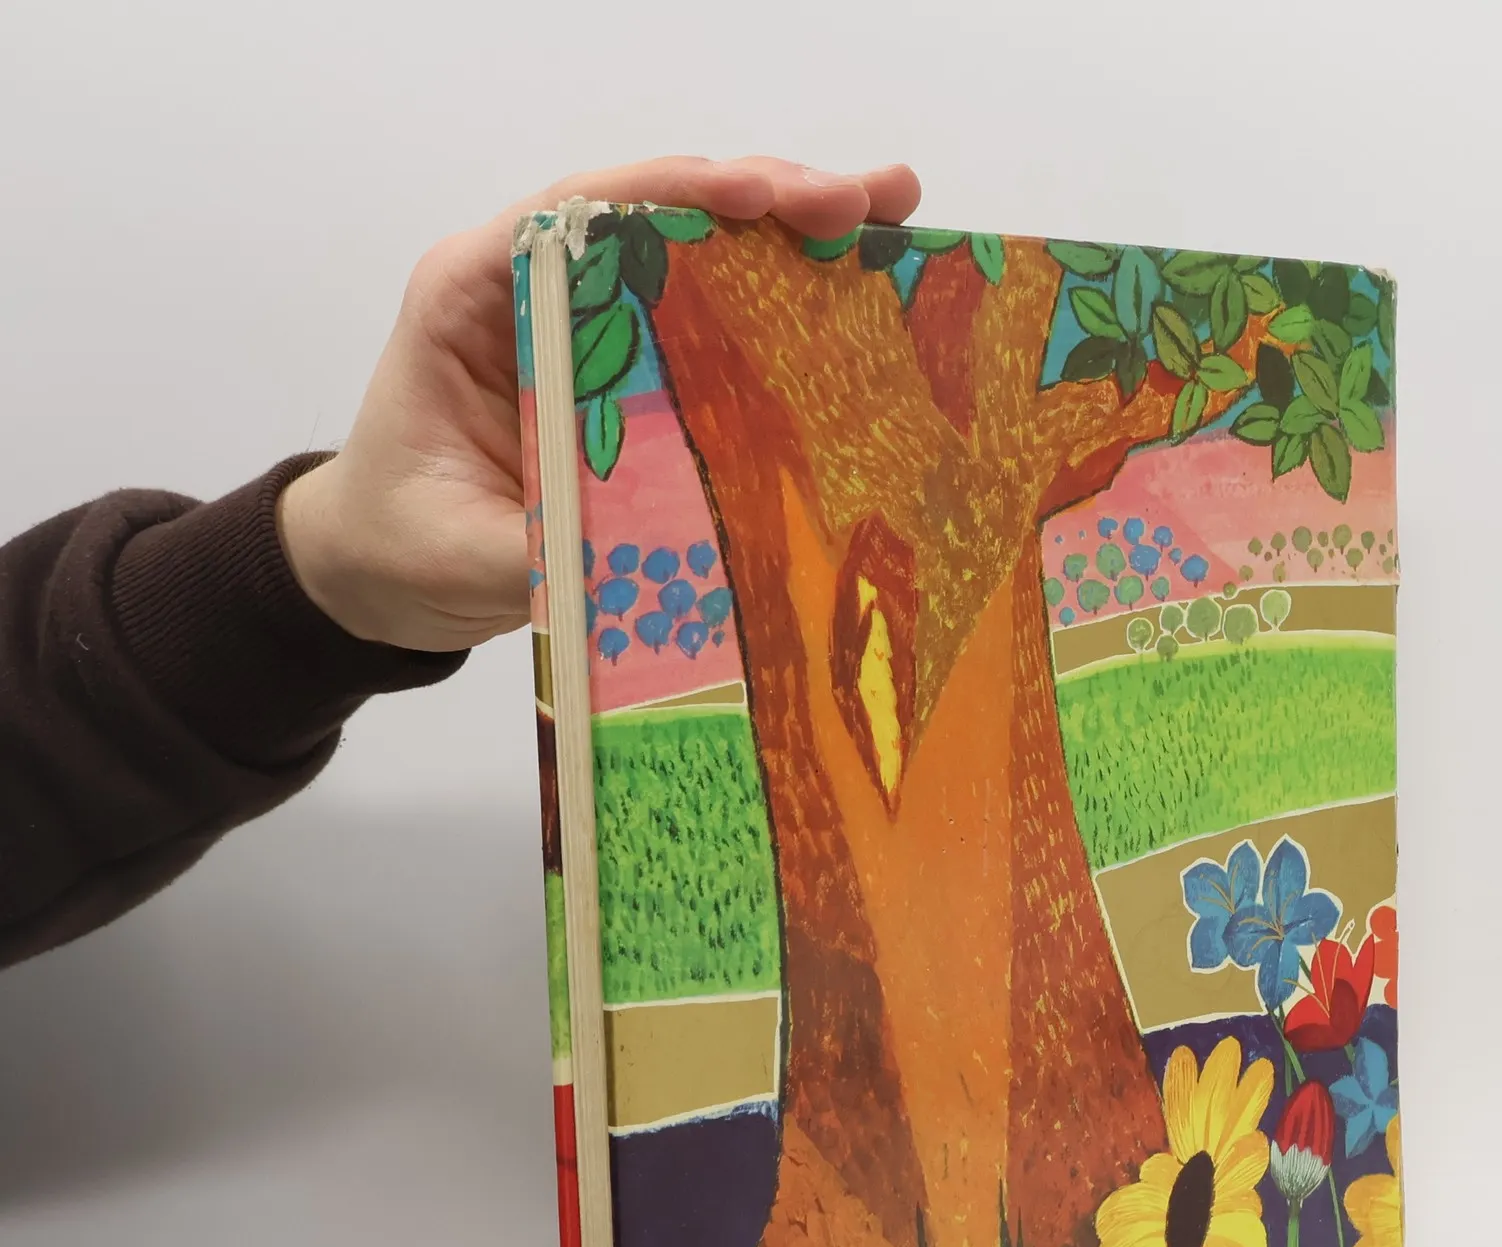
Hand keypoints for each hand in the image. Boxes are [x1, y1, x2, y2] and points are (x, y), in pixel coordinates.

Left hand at [278, 156, 920, 652]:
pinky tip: (858, 296)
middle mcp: (535, 288)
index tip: (762, 200)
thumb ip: (546, 547)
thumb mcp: (463, 554)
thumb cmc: (402, 544)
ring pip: (694, 251)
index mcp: (473, 296)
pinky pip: (708, 321)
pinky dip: (782, 304)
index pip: (580, 215)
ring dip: (792, 234)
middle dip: (765, 198)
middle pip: (655, 211)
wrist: (382, 571)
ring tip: (891, 216)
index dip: (675, 194)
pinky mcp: (626, 369)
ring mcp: (588, 324)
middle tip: (867, 201)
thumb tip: (654, 561)